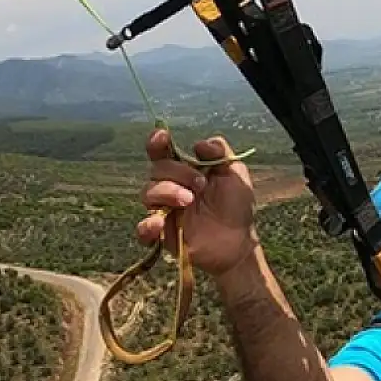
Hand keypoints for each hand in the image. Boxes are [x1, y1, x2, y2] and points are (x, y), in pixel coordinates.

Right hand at [138, 128, 258, 277]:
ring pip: (147, 193)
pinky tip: (159, 224)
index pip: (162, 152)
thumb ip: (220, 153)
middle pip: (156, 170)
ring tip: (190, 201)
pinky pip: (142, 229)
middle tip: (201, 185)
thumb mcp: (235, 176)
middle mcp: (169, 188)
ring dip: (167, 193)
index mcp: (184, 171)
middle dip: (178, 173)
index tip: (163, 136)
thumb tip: (198, 144)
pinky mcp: (161, 235)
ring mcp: (163, 211)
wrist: (238, 243)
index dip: (157, 142)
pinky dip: (147, 226)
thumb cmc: (236, 209)